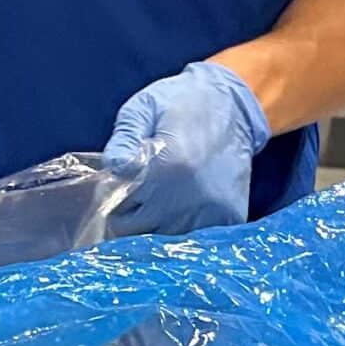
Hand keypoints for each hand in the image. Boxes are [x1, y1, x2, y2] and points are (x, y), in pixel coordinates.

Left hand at [100, 61, 270, 236]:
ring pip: (167, 242)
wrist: (234, 105)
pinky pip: (197, 241)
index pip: (120, 211)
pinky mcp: (231, 217)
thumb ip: (123, 139)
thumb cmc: (182, 103)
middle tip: (139, 197)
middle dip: (132, 218)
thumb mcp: (144, 107)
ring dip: (159, 228)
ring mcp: (212, 211)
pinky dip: (186, 230)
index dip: (115, 202)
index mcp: (166, 168)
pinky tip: (185, 208)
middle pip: (140, 233)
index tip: (121, 190)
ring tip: (161, 202)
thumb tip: (111, 169)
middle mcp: (189, 197)